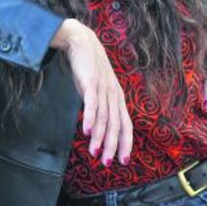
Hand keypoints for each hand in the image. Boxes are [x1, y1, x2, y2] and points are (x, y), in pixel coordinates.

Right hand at [50, 19, 132, 166]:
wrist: (81, 42)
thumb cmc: (88, 68)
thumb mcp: (97, 89)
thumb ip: (99, 106)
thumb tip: (95, 127)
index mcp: (117, 97)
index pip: (125, 124)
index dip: (125, 143)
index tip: (123, 161)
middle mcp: (113, 94)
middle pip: (116, 124)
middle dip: (112, 145)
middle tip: (108, 163)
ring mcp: (102, 88)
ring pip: (104, 117)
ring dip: (100, 137)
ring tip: (96, 153)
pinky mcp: (90, 82)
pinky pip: (91, 103)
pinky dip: (89, 118)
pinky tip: (86, 132)